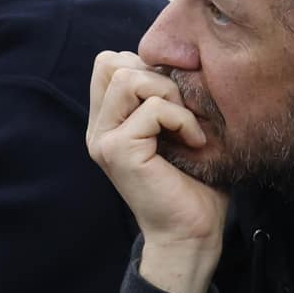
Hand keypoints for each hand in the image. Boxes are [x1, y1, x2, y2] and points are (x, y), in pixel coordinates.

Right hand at [86, 52, 228, 292]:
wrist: (191, 233)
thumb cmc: (193, 183)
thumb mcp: (176, 128)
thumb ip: (164, 96)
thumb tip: (178, 59)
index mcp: (107, 121)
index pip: (109, 62)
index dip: (146, 68)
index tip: (176, 101)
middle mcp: (98, 128)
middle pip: (112, 62)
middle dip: (157, 76)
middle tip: (182, 111)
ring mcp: (104, 140)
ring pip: (128, 77)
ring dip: (169, 95)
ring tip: (187, 125)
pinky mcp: (118, 151)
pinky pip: (153, 109)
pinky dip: (183, 120)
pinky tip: (195, 143)